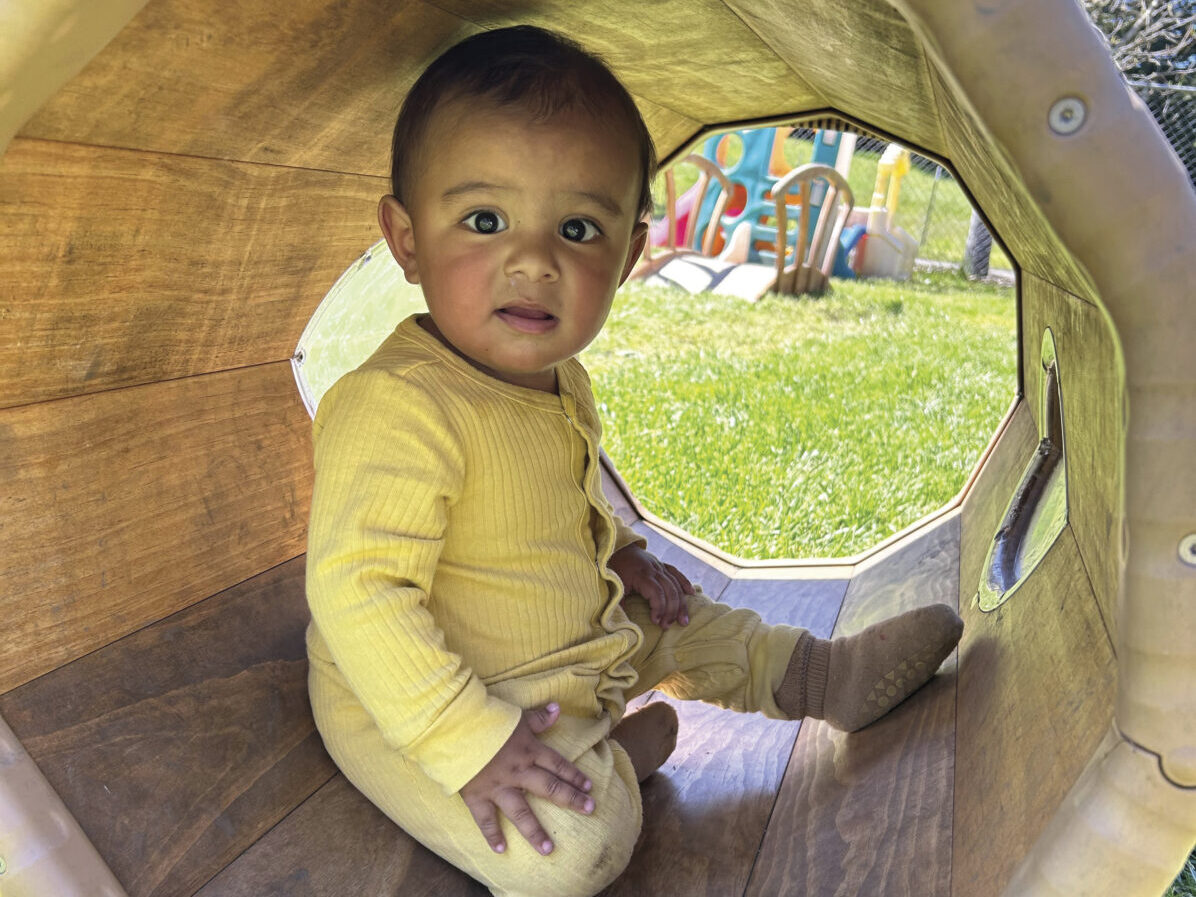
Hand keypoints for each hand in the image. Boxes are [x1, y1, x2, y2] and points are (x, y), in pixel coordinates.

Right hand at [459, 703, 593, 855]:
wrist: (456, 727)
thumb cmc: (487, 719)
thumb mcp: (516, 716)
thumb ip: (538, 718)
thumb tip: (558, 708)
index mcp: (529, 751)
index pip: (558, 765)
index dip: (575, 775)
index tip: (589, 787)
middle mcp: (518, 772)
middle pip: (550, 788)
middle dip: (571, 799)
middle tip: (591, 810)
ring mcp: (498, 787)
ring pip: (521, 812)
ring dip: (535, 832)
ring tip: (548, 850)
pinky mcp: (477, 796)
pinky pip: (486, 820)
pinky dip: (492, 835)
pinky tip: (501, 850)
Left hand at [608, 544, 693, 628]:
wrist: (616, 547)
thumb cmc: (613, 568)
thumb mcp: (613, 585)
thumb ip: (619, 602)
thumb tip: (623, 621)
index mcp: (641, 574)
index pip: (657, 592)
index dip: (659, 608)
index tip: (656, 621)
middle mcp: (653, 569)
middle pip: (670, 590)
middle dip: (671, 610)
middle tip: (668, 625)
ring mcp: (659, 566)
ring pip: (675, 584)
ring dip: (681, 603)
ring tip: (683, 621)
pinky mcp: (661, 565)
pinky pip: (676, 573)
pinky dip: (685, 583)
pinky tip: (691, 594)